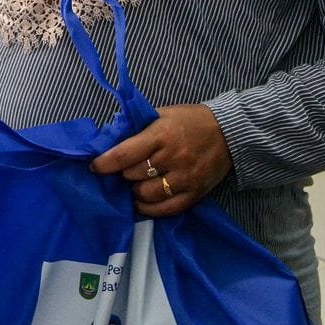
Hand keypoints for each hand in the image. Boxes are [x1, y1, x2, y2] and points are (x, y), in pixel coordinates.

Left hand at [90, 103, 232, 215]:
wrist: (229, 132)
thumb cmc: (190, 120)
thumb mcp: (162, 114)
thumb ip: (137, 127)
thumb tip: (109, 139)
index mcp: (161, 134)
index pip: (125, 154)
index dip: (105, 163)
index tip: (95, 167)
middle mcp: (172, 158)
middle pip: (133, 176)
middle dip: (123, 174)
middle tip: (123, 171)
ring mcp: (185, 178)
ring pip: (147, 194)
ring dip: (134, 191)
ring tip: (134, 184)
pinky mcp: (195, 194)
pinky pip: (166, 209)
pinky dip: (149, 209)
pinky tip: (142, 202)